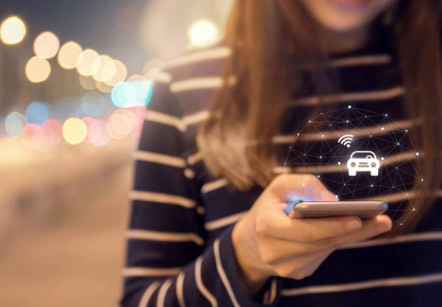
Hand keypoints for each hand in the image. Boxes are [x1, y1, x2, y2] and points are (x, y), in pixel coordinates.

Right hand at [232, 174, 391, 294]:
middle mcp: (274, 251)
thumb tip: (333, 201)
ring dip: (351, 236)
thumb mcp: (280, 186)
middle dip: (353, 230)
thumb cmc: (270, 206)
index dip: (331, 226)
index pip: (304, 230)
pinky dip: (337, 241)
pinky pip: (322, 255)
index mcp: (266, 227)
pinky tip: (353, 230)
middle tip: (383, 221)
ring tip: (379, 223)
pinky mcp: (296, 273)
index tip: (358, 218)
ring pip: (325, 249)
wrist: (252, 240)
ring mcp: (286, 267)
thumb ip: (305, 185)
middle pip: (321, 242)